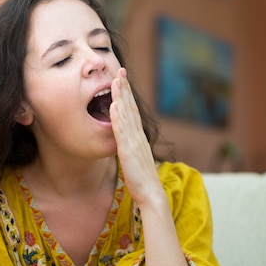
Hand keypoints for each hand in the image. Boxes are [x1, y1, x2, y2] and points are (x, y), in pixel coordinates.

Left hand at [109, 67, 161, 205]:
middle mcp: (138, 137)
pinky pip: (122, 131)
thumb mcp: (134, 161)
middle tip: (120, 69)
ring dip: (121, 96)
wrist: (151, 195)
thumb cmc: (142, 182)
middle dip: (125, 88)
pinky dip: (118, 117)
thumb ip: (130, 150)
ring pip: (126, 115)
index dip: (127, 96)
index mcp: (138, 139)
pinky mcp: (128, 151)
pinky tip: (114, 105)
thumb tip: (125, 146)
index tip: (122, 80)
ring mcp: (134, 143)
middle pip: (131, 108)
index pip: (132, 112)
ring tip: (116, 80)